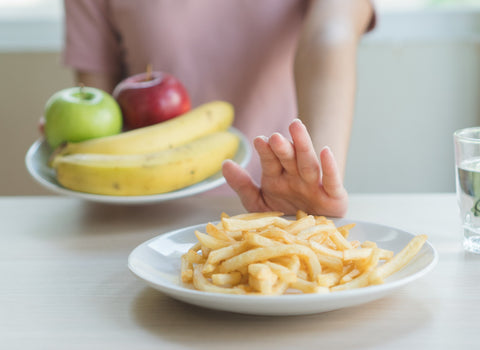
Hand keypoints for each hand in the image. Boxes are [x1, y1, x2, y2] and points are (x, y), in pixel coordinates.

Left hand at [222, 119, 347, 216]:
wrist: (310, 237)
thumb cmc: (284, 216)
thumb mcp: (258, 204)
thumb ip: (242, 185)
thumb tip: (225, 163)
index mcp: (276, 178)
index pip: (270, 161)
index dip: (265, 151)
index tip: (259, 140)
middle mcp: (295, 178)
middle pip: (289, 158)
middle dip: (282, 147)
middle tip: (275, 136)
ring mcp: (314, 185)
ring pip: (309, 163)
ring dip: (303, 146)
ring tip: (296, 128)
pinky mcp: (334, 197)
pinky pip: (331, 181)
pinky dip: (330, 167)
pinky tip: (326, 151)